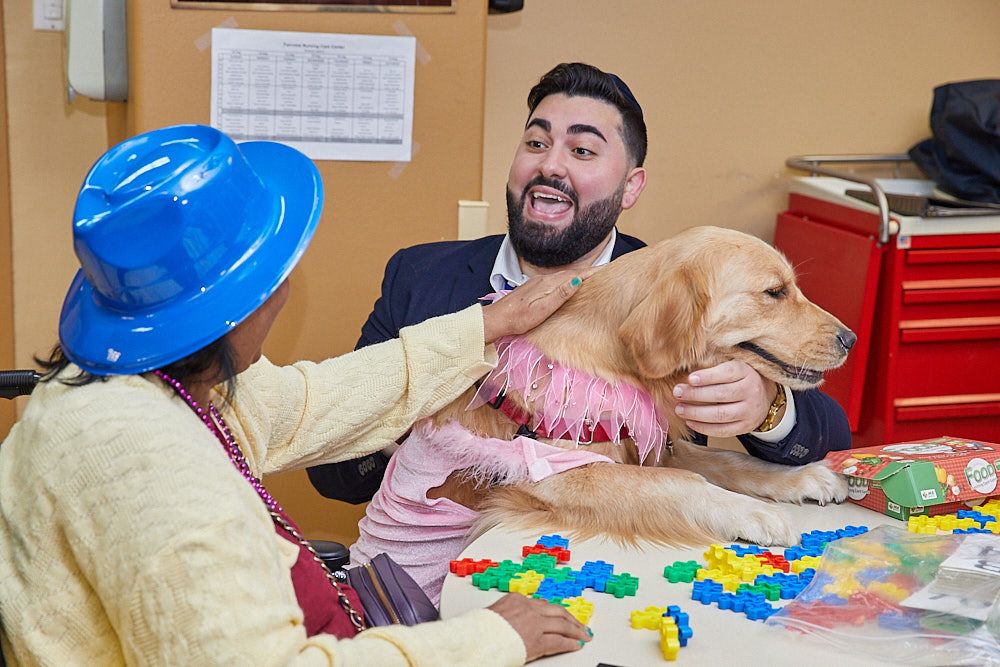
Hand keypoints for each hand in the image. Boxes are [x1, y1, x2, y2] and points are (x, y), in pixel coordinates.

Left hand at [481, 268, 597, 342]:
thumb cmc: (518, 318)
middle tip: (608, 272)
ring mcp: (540, 283)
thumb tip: (578, 279)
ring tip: (595, 277)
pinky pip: (558, 281)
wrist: (497, 319)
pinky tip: (573, 285)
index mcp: (549, 283)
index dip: (593, 272)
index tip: (609, 269)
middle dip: (590, 272)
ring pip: (565, 276)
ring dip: (581, 275)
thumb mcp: (542, 309)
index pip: (576, 274)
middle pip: (573, 273)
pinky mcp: (536, 288)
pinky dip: (570, 280)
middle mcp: (545, 279)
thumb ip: (560, 294)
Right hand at [487, 593, 590, 661]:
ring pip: (562, 624)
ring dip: (575, 630)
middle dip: (570, 618)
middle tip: (580, 624)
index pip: (542, 604)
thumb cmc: (479, 629)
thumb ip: (510, 613)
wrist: (474, 639)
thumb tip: (517, 620)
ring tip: (584, 634)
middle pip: (557, 611)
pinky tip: (576, 644)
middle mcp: (528, 608)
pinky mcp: (537, 640)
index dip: (555, 611)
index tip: (561, 614)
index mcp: (516, 599)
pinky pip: (558, 641)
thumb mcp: (495, 612)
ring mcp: (534, 623)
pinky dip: (569, 642)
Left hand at [672, 360, 778, 436]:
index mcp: (746, 372)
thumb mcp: (732, 367)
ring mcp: (749, 411)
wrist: (763, 398)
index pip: (727, 373)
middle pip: (721, 394)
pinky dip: (704, 428)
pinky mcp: (745, 426)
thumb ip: (713, 367)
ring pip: (721, 414)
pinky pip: (723, 430)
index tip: (690, 379)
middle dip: (696, 394)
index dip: (708, 376)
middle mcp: (751, 391)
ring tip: (680, 409)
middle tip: (677, 393)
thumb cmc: (738, 379)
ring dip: (696, 413)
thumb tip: (684, 370)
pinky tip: (690, 422)